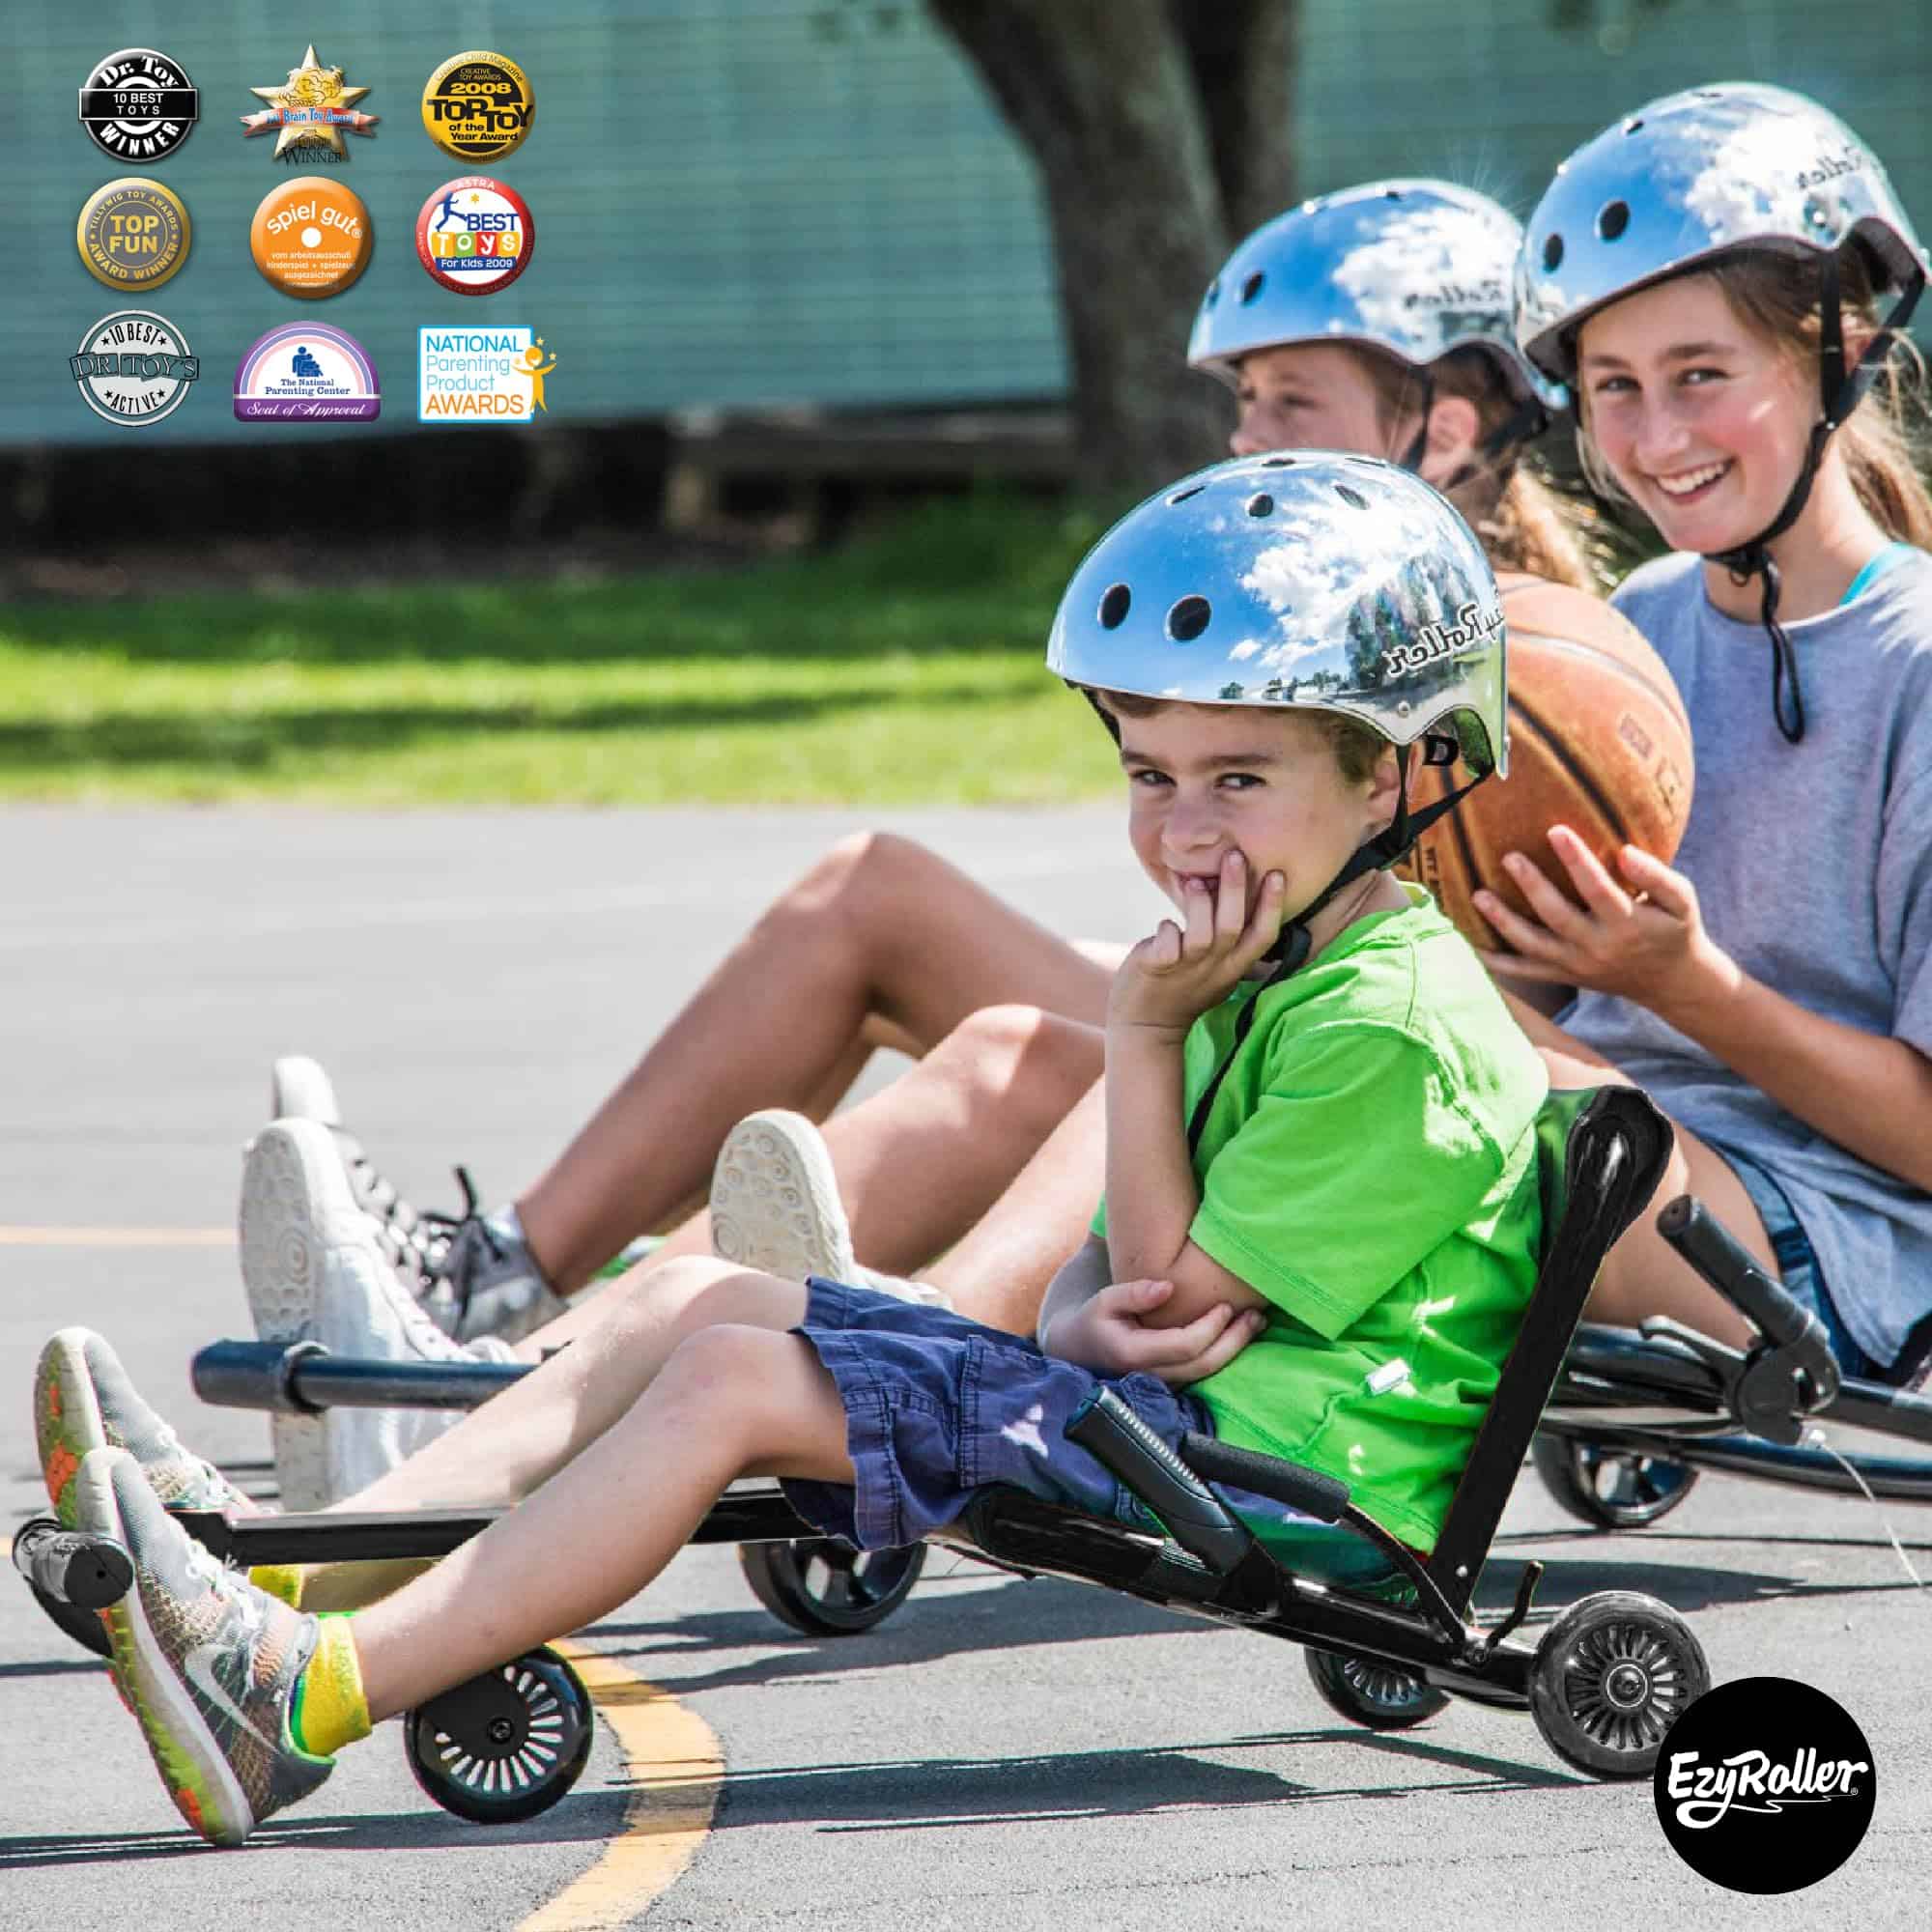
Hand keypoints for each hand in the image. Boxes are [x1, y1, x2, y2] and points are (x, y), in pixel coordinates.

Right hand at [1045, 1277, 1266, 1385]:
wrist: (1079, 1351)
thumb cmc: (1094, 1320)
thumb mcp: (1104, 1300)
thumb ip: (1133, 1293)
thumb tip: (1168, 1287)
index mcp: (1134, 1354)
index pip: (1185, 1346)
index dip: (1210, 1327)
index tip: (1225, 1305)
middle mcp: (1151, 1376)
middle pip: (1204, 1365)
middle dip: (1234, 1340)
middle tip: (1256, 1315)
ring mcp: (1161, 1384)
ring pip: (1207, 1373)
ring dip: (1235, 1349)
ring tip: (1256, 1322)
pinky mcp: (1170, 1384)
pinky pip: (1202, 1373)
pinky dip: (1224, 1354)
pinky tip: (1239, 1334)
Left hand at [1108, 850, 1285, 1040]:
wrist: (1145, 1026)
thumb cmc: (1182, 988)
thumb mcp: (1217, 969)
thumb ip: (1230, 940)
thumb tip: (1241, 896)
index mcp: (1234, 965)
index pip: (1263, 935)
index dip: (1272, 906)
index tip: (1277, 874)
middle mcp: (1215, 966)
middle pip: (1233, 927)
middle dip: (1235, 889)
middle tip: (1234, 855)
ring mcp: (1187, 968)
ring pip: (1202, 935)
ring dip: (1199, 904)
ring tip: (1193, 880)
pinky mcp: (1158, 969)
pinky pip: (1166, 947)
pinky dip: (1166, 931)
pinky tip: (1164, 925)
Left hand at [1471, 825, 1734, 1017]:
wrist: (1669, 982)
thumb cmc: (1674, 928)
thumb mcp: (1681, 901)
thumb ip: (1657, 876)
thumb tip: (1624, 852)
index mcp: (1627, 924)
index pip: (1597, 888)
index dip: (1576, 860)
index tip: (1555, 830)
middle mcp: (1597, 947)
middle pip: (1557, 916)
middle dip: (1532, 886)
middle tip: (1508, 856)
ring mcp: (1575, 966)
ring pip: (1532, 945)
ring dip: (1503, 922)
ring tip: (1478, 895)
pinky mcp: (1562, 976)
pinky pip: (1524, 972)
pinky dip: (1496, 962)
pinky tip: (1471, 943)